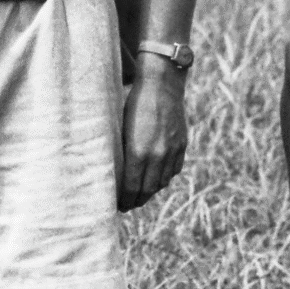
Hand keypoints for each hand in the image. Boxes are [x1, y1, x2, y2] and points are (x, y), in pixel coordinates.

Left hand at [117, 68, 186, 211]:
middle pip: (148, 190)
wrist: (161, 83)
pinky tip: (155, 178)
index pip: (132, 187)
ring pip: (162, 182)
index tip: (117, 206)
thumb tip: (108, 170)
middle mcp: (158, 154)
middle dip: (136, 201)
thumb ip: (118, 150)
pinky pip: (174, 170)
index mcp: (139, 151)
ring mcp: (172, 150)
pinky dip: (164, 177)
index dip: (124, 200)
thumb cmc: (132, 101)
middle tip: (126, 206)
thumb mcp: (119, 125)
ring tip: (140, 195)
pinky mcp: (181, 144)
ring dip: (150, 191)